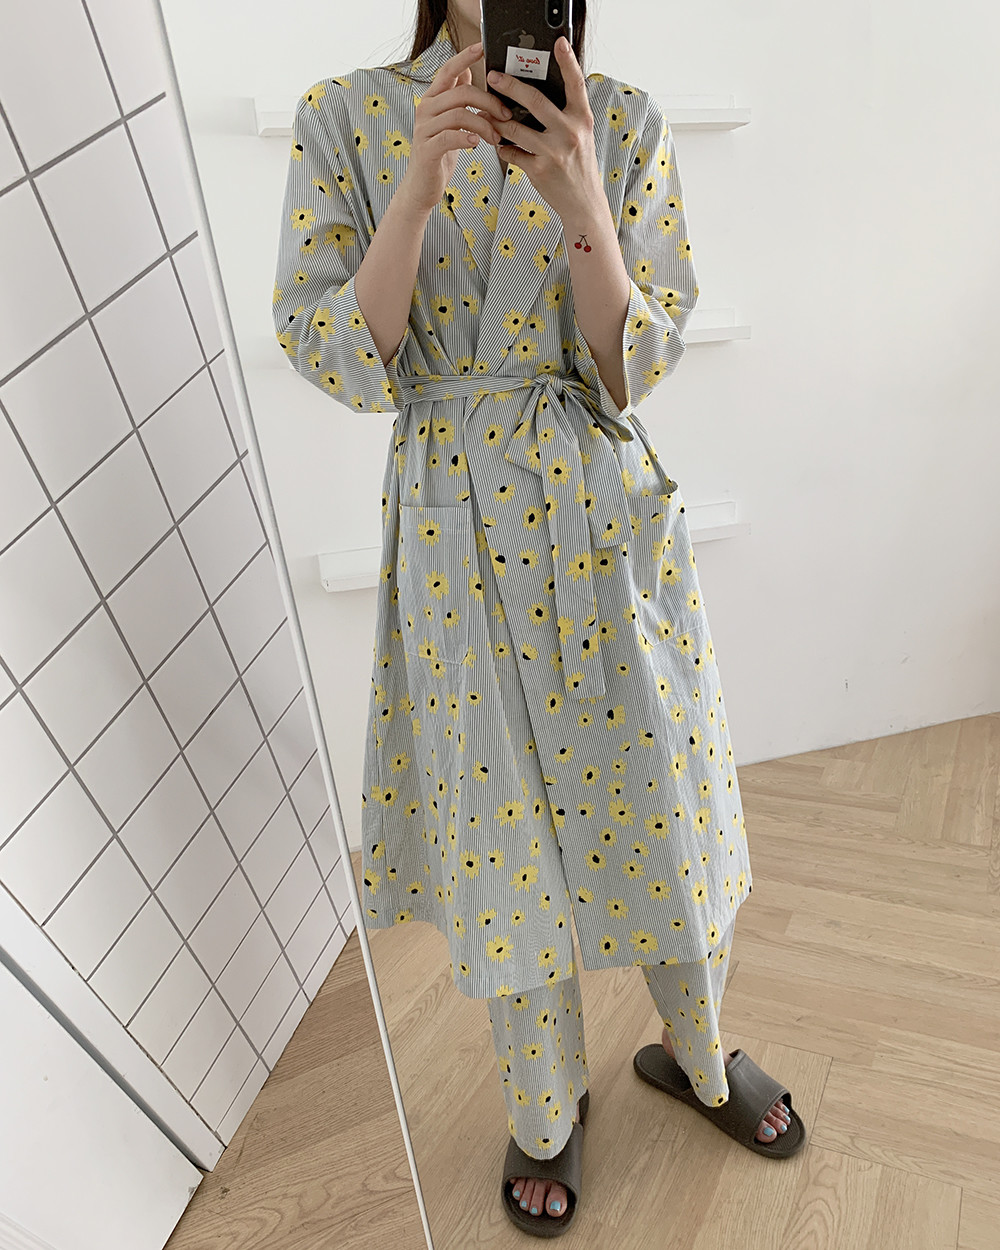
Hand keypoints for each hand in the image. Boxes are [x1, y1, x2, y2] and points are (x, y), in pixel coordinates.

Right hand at [402, 40, 512, 213]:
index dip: (465, 57)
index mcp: (433, 100)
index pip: (448, 71)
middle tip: (505, 115)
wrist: (422, 186)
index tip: (482, 47)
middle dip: (489, 102)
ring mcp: (425, 129)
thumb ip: (456, 98)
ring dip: (483, 124)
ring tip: (495, 137)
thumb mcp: (450, 122)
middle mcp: (426, 109)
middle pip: (461, 92)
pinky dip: (466, 138)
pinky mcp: (427, 148)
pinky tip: (476, 143)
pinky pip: (450, 136)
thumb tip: (469, 72)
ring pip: (459, 114)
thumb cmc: (439, 154)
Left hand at [487, 36, 601, 221]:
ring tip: (486, 114)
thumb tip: (538, 94)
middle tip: (493, 77)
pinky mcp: (540, 170)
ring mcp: (554, 152)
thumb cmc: (579, 166)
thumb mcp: (580, 136)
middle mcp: (570, 132)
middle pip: (535, 101)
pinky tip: (499, 144)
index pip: (576, 84)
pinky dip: (503, 148)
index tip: (558, 42)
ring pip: (515, 129)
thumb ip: (565, 115)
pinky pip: (513, 153)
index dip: (568, 61)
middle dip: (510, 86)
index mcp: (581, 119)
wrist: (583, 203)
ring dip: (496, 121)